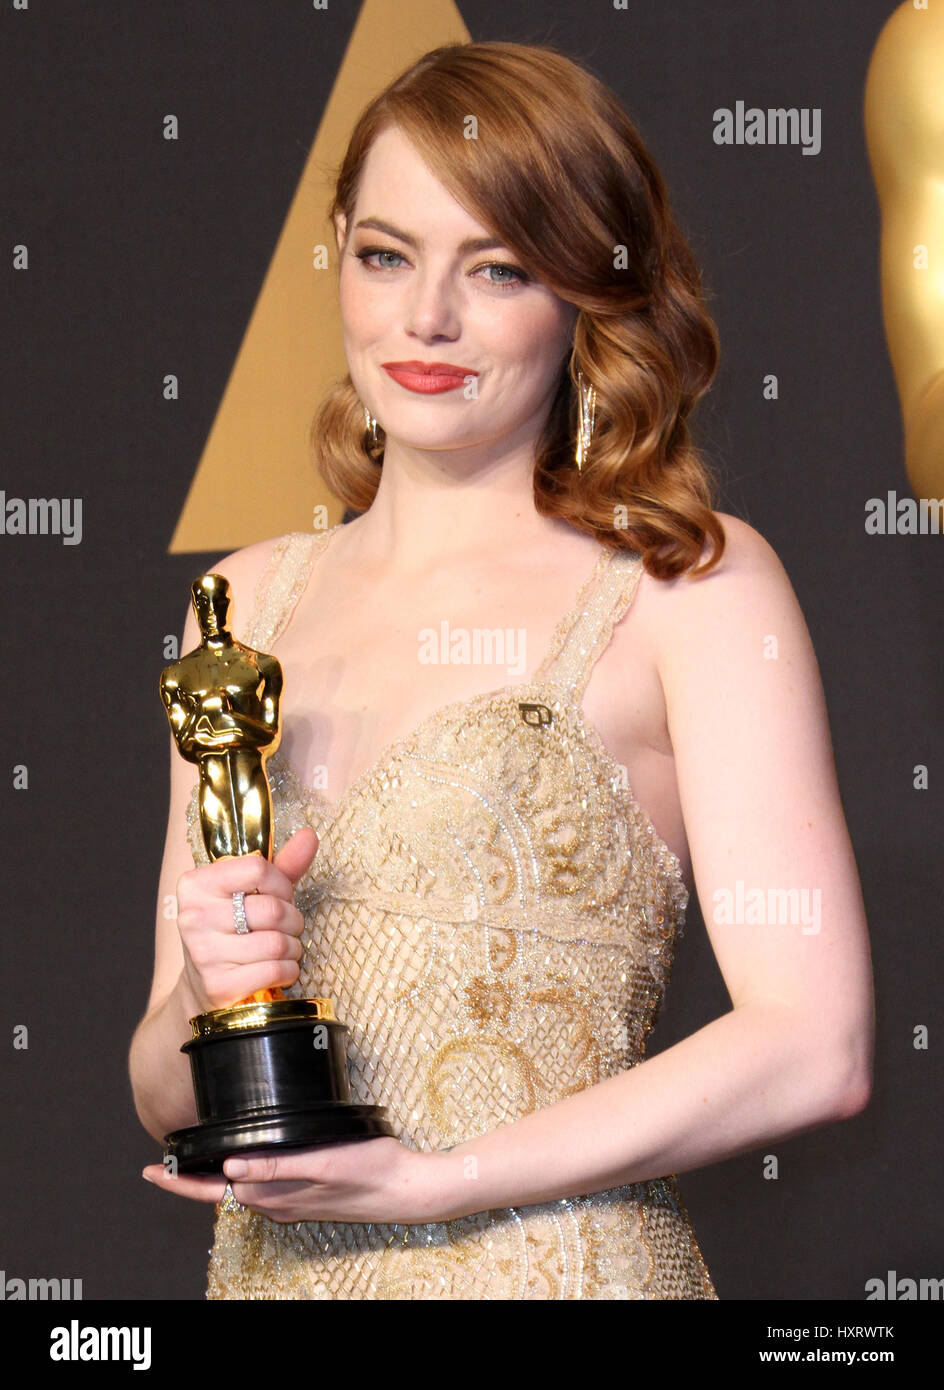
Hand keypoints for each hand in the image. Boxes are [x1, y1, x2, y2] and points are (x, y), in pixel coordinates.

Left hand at [142, 1137, 449, 1224]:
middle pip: (220, 1189)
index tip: (150, 1170)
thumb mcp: (321, 1163)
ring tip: (196, 1152)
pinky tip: (245, 1157)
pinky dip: (245, 1171)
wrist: (405, 1189)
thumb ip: (275, 1166)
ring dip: (217, 1172)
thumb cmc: (369, 1172)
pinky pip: (263, 1184)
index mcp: (274, 1195)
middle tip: (165, 1154)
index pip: (212, 1191)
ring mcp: (290, 1200)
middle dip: (192, 1174)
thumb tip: (229, 1170)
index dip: (178, 1181)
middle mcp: (276, 1202)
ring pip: (241, 1187)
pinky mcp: (305, 1193)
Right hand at [176, 827, 318, 1012]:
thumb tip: (309, 835)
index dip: (282, 884)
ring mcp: (203, 953)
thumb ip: (281, 866)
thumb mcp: (251, 894)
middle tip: (288, 927)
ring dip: (293, 948)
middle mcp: (193, 917)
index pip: (257, 868)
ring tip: (284, 949)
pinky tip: (279, 969)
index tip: (281, 896)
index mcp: (196, 885)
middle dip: (293, 920)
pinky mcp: (217, 985)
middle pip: (272, 909)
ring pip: (277, 943)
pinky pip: (275, 970)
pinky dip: (289, 971)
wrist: (204, 987)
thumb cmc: (233, 931)